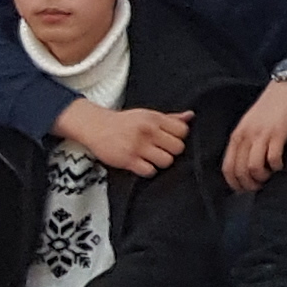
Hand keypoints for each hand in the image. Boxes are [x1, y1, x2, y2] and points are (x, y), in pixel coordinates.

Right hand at [55, 100, 186, 179]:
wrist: (96, 126)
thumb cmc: (124, 122)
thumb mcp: (147, 115)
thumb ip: (170, 118)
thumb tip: (190, 116)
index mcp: (154, 118)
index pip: (183, 131)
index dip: (179, 138)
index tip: (170, 140)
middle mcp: (148, 131)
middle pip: (177, 148)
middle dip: (171, 151)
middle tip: (161, 150)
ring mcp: (138, 146)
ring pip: (166, 161)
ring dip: (160, 162)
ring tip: (152, 158)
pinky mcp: (128, 160)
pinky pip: (150, 171)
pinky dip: (148, 170)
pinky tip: (142, 164)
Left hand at [228, 76, 286, 191]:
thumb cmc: (272, 106)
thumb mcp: (251, 123)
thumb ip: (246, 141)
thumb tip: (246, 166)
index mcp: (237, 135)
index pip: (228, 167)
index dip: (234, 184)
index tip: (244, 190)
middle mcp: (246, 136)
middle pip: (240, 171)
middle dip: (249, 185)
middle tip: (259, 186)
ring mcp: (262, 135)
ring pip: (254, 168)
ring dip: (262, 177)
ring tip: (270, 175)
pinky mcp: (278, 133)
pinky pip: (273, 159)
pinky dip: (276, 167)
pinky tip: (281, 164)